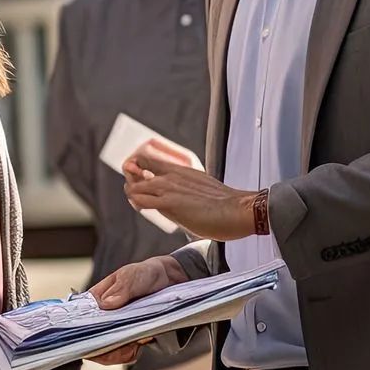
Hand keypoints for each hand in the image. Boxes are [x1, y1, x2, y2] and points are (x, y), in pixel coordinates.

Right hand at [84, 255, 187, 365]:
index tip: (102, 337)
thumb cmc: (144, 274)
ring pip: (106, 351)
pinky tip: (141, 341)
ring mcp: (114, 328)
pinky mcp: (127, 337)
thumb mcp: (131, 276)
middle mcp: (102, 316)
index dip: (85, 332)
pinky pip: (122, 353)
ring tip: (138, 340)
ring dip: (121, 351)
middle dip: (108, 347)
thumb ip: (120, 290)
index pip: (80, 320)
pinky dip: (130, 352)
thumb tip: (105, 305)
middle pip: (92, 341)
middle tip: (129, 341)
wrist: (168, 280)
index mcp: (96, 299)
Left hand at [122, 136, 255, 240]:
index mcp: (180, 169)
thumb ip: (184, 192)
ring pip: (136, 186)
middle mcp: (172, 175)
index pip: (149, 160)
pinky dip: (137, 203)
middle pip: (137, 168)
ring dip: (132, 192)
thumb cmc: (224, 204)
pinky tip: (139, 207)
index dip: (138, 168)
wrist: (238, 209)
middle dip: (131, 179)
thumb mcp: (200, 190)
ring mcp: (170, 187)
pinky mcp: (170, 202)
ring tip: (135, 200)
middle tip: (133, 190)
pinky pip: (142, 200)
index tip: (138, 176)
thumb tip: (173, 202)